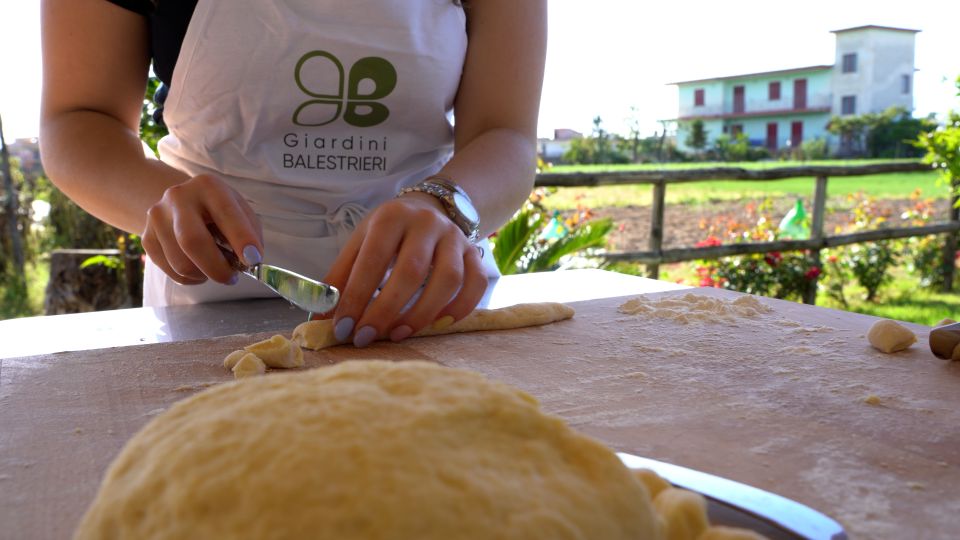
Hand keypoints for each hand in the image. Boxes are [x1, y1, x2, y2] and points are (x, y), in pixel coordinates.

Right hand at [142, 174, 263, 284]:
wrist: (181, 203)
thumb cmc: (219, 211)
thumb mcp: (240, 211)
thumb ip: (250, 233)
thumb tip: (249, 261)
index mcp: (208, 186)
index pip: (225, 213)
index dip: (241, 238)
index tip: (253, 260)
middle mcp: (178, 197)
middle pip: (192, 241)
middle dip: (216, 267)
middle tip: (232, 278)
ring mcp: (158, 217)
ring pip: (181, 264)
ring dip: (205, 275)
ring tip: (215, 267)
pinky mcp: (147, 238)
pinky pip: (172, 272)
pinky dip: (191, 278)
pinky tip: (199, 267)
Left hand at [323, 193, 487, 346]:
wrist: (430, 208)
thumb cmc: (389, 234)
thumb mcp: (360, 243)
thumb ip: (342, 276)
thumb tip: (323, 317)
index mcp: (391, 218)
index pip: (373, 260)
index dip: (357, 296)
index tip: (343, 327)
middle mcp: (427, 224)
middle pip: (412, 271)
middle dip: (386, 310)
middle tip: (367, 337)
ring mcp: (455, 238)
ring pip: (448, 279)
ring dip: (422, 313)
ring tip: (398, 334)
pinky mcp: (475, 253)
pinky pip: (475, 284)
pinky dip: (459, 308)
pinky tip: (437, 324)